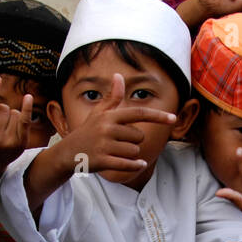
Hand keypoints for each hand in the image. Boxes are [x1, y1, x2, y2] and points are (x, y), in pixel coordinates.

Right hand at [57, 73, 177, 177]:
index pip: (138, 113)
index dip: (157, 115)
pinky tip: (139, 164)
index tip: (173, 118)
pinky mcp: (103, 161)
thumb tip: (119, 76)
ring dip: (130, 154)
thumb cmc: (87, 131)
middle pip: (139, 137)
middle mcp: (107, 129)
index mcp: (109, 116)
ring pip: (134, 151)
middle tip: (117, 142)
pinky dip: (135, 165)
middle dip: (133, 141)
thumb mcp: (98, 113)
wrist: (68, 153)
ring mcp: (104, 145)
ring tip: (114, 152)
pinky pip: (128, 164)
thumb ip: (112, 97)